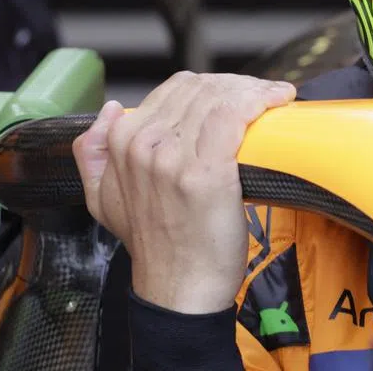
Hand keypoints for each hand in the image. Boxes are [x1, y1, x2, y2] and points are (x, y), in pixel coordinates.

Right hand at [72, 72, 295, 313]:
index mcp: (123, 144)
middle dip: (239, 85)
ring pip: (221, 97)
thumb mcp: (103, 200)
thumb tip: (112, 111)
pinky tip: (277, 100)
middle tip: (264, 95)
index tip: (239, 93)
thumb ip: (94, 153)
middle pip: (203, 89)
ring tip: (275, 97)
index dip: (213, 85)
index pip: (176, 88)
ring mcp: (176, 158)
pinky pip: (235, 116)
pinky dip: (260, 100)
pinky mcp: (208, 173)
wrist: (179, 287)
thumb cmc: (157, 244)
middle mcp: (146, 145)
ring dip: (255, 90)